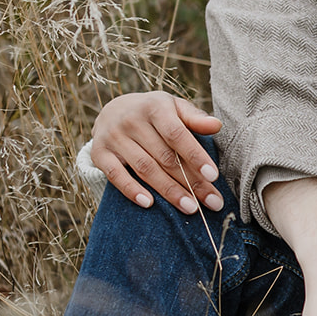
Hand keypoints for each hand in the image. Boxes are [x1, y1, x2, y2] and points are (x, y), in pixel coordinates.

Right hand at [90, 91, 222, 212]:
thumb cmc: (155, 113)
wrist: (113, 110)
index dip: (196, 156)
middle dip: (191, 182)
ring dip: (169, 191)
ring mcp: (114, 137)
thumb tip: (217, 125)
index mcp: (155, 107)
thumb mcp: (175, 108)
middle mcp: (132, 120)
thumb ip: (195, 118)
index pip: (177, 134)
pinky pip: (116, 176)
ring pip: (145, 169)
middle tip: (211, 202)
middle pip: (165, 157)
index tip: (214, 176)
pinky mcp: (99, 153)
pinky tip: (149, 204)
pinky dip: (132, 191)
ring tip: (190, 208)